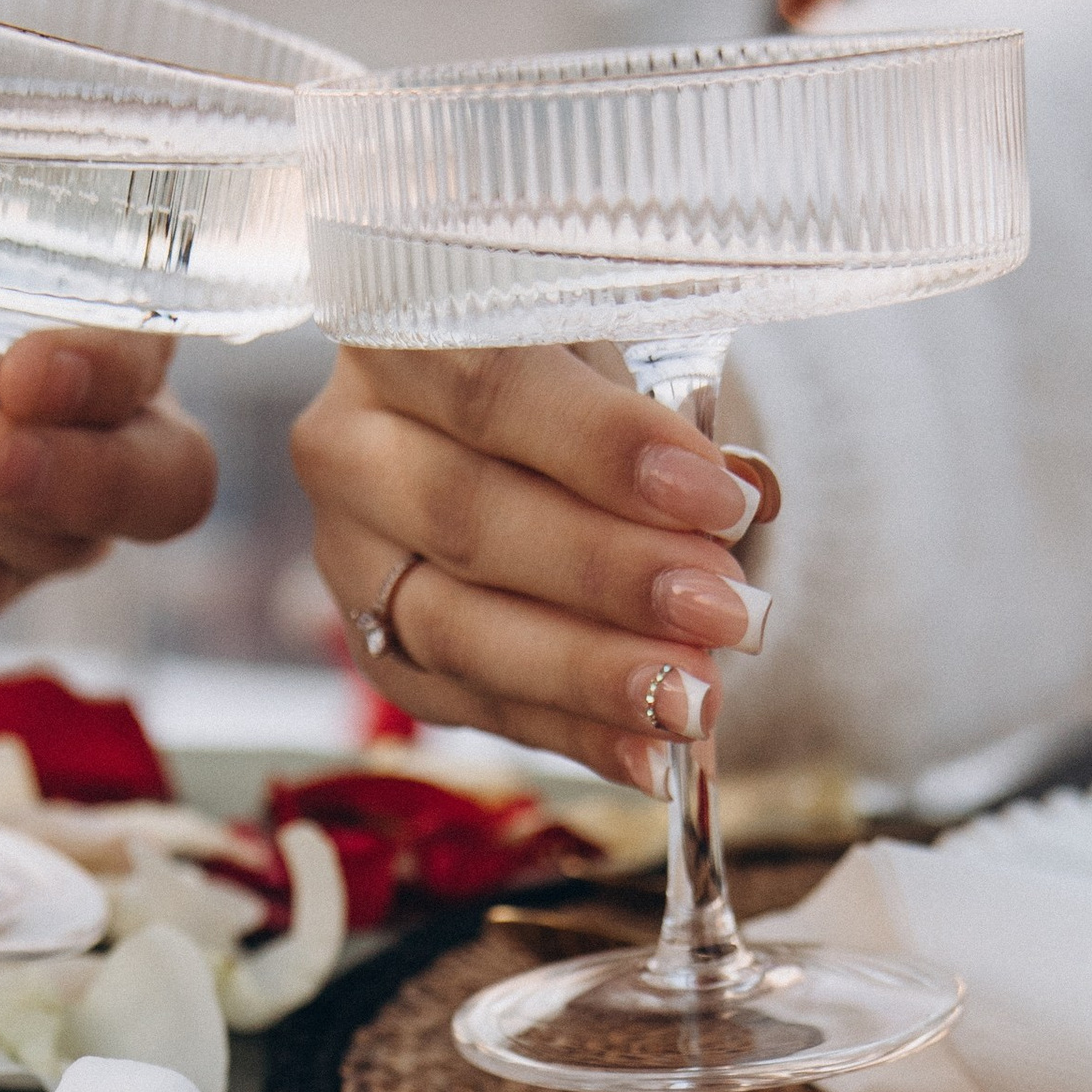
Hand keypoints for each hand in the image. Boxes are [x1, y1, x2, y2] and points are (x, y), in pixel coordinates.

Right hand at [289, 345, 780, 792]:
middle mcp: (348, 446)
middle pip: (467, 518)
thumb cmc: (564, 375)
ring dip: (589, 672)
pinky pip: (468, 705)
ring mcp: (347, 558)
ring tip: (696, 700)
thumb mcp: (610, 355)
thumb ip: (659, 415)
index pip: (491, 389)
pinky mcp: (373, 648)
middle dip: (610, 575)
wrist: (508, 429)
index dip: (604, 449)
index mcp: (396, 335)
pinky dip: (569, 735)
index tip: (720, 499)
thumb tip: (744, 497)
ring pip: (455, 628)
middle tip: (725, 611)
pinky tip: (651, 756)